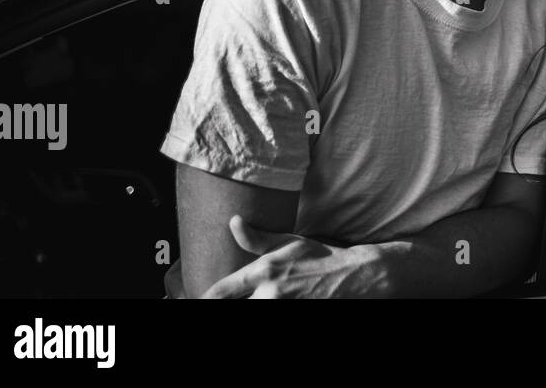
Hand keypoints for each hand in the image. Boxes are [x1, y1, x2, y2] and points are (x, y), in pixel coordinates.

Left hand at [201, 215, 390, 297]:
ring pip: (250, 313)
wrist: (353, 275)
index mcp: (264, 271)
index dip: (204, 298)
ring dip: (249, 307)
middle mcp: (269, 293)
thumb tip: (233, 221)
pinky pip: (270, 324)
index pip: (221, 291)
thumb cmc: (319, 257)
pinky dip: (265, 310)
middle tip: (225, 299)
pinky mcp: (296, 315)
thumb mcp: (288, 242)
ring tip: (256, 300)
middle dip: (228, 303)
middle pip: (234, 306)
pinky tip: (269, 304)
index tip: (193, 298)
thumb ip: (256, 238)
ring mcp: (283, 308)